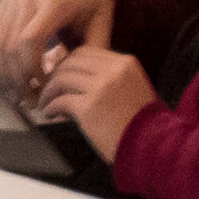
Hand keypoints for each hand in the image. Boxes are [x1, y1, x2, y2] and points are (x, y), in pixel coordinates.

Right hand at [0, 0, 118, 94]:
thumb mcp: (101, 21)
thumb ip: (94, 51)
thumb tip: (80, 82)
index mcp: (55, 2)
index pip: (30, 40)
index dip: (32, 68)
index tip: (43, 87)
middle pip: (11, 45)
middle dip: (18, 77)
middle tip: (30, 99)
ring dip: (6, 70)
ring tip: (20, 90)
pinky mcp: (5, 1)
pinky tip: (11, 71)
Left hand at [28, 43, 157, 154]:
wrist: (152, 146)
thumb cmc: (144, 123)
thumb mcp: (134, 87)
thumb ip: (112, 77)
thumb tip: (81, 76)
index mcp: (125, 63)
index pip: (87, 52)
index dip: (70, 63)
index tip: (62, 74)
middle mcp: (113, 70)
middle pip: (71, 62)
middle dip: (56, 74)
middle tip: (49, 88)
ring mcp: (100, 88)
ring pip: (61, 79)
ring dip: (49, 91)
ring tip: (46, 103)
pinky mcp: (88, 108)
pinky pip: (60, 101)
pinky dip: (51, 107)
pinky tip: (50, 114)